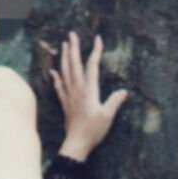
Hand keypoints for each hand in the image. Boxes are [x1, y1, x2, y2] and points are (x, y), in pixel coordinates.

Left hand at [53, 30, 127, 156]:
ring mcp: (69, 96)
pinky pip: (59, 87)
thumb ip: (115, 102)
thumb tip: (124, 91)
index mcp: (89, 90)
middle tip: (72, 34)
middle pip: (74, 64)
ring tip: (63, 45)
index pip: (92, 66)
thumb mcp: (108, 116)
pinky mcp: (65, 104)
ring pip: (65, 72)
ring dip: (64, 57)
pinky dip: (56, 77)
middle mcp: (77, 90)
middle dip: (73, 48)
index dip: (95, 51)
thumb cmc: (93, 131)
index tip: (98, 39)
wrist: (76, 144)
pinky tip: (53, 71)